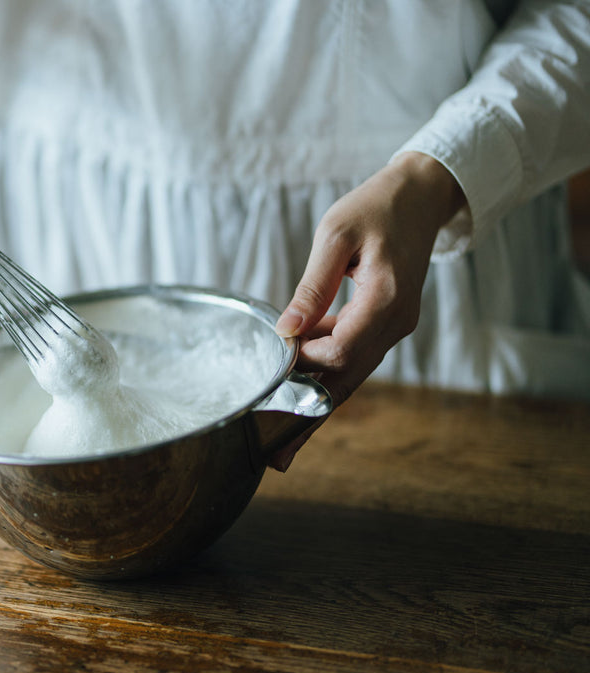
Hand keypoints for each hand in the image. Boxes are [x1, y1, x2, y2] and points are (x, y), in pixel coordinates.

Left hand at [269, 152, 465, 470]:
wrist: (421, 195)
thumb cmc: (375, 206)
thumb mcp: (335, 235)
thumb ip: (312, 286)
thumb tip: (285, 331)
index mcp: (386, 300)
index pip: (341, 351)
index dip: (304, 364)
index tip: (271, 363)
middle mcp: (395, 323)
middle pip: (346, 382)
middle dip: (309, 419)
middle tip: (275, 456)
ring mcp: (394, 328)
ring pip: (350, 378)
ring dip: (316, 406)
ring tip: (282, 443)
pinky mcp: (385, 325)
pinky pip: (352, 358)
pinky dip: (325, 375)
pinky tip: (295, 388)